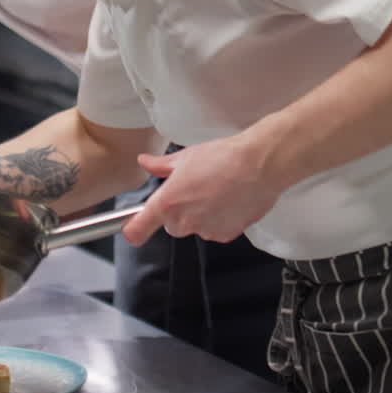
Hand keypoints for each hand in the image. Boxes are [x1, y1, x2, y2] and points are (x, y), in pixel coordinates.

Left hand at [121, 134, 286, 245]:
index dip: (134, 230)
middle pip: (172, 225)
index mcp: (168, 202)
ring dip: (202, 215)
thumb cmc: (222, 157)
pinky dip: (221, 220)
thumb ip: (160, 166)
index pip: (138, 229)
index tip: (132, 228)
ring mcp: (205, 231)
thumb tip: (144, 162)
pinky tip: (230, 200)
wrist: (259, 165)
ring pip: (196, 228)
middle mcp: (183, 221)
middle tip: (194, 190)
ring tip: (217, 191)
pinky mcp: (225, 235)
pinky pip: (216, 231)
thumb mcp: (185, 157)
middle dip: (179, 212)